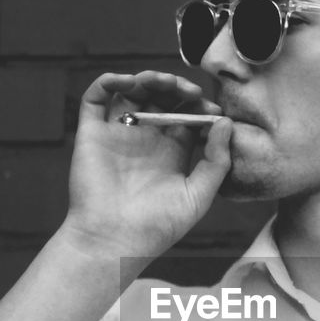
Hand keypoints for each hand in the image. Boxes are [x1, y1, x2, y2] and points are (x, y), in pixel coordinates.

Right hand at [61, 70, 232, 256]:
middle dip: (178, 88)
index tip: (214, 111)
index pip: (187, 116)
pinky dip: (111, 81)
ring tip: (166, 83)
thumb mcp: (198, 196)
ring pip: (133, 91)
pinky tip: (131, 82)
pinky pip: (97, 97)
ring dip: (150, 78)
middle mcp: (145, 139)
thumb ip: (216, 161)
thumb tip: (226, 123)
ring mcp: (118, 134)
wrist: (114, 242)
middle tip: (192, 93)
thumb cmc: (157, 226)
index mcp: (171, 152)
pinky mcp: (92, 133)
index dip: (201, 107)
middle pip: (162, 98)